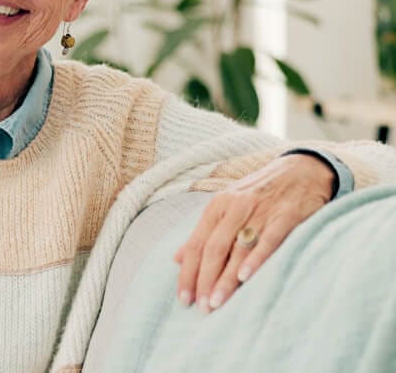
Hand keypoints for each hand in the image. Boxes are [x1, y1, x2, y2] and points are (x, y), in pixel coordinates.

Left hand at [173, 153, 333, 312]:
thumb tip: (176, 258)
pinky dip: (256, 258)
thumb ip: (204, 232)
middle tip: (201, 307)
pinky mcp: (285, 215)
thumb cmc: (260, 193)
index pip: (196, 243)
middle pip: (214, 248)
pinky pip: (269, 239)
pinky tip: (247, 277)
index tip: (183, 298)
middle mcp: (234, 207)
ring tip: (218, 302)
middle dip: (205, 279)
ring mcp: (259, 211)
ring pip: (237, 248)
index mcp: (217, 206)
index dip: (188, 272)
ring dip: (226, 278)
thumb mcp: (227, 206)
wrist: (301, 169)